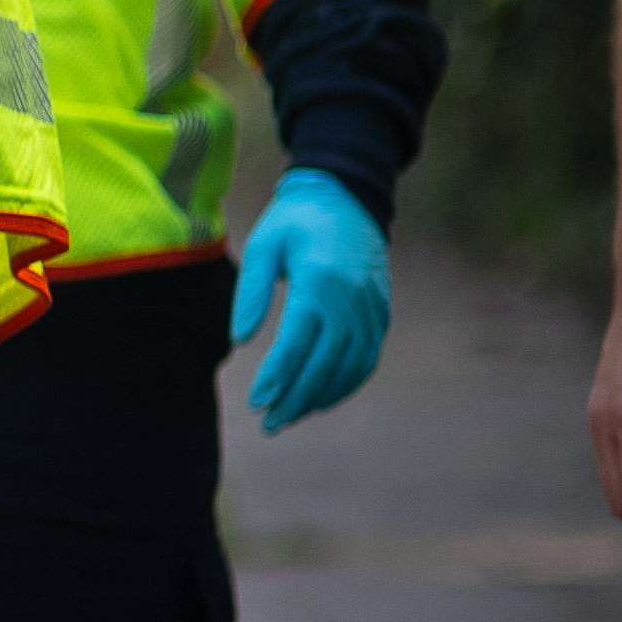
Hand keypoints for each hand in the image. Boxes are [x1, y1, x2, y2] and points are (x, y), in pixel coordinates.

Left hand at [229, 164, 391, 432]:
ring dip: (320, 397)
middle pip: (326, 363)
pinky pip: (366, 358)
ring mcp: (372, 309)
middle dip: (296, 398)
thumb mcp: (264, 245)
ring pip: (350, 367)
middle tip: (269, 423)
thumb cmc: (295, 221)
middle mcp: (352, 300)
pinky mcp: (380, 314)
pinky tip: (319, 398)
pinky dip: (344, 384)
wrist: (347, 197)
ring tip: (288, 417)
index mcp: (321, 280)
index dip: (278, 376)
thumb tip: (241, 341)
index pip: (299, 341)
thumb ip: (251, 293)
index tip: (257, 401)